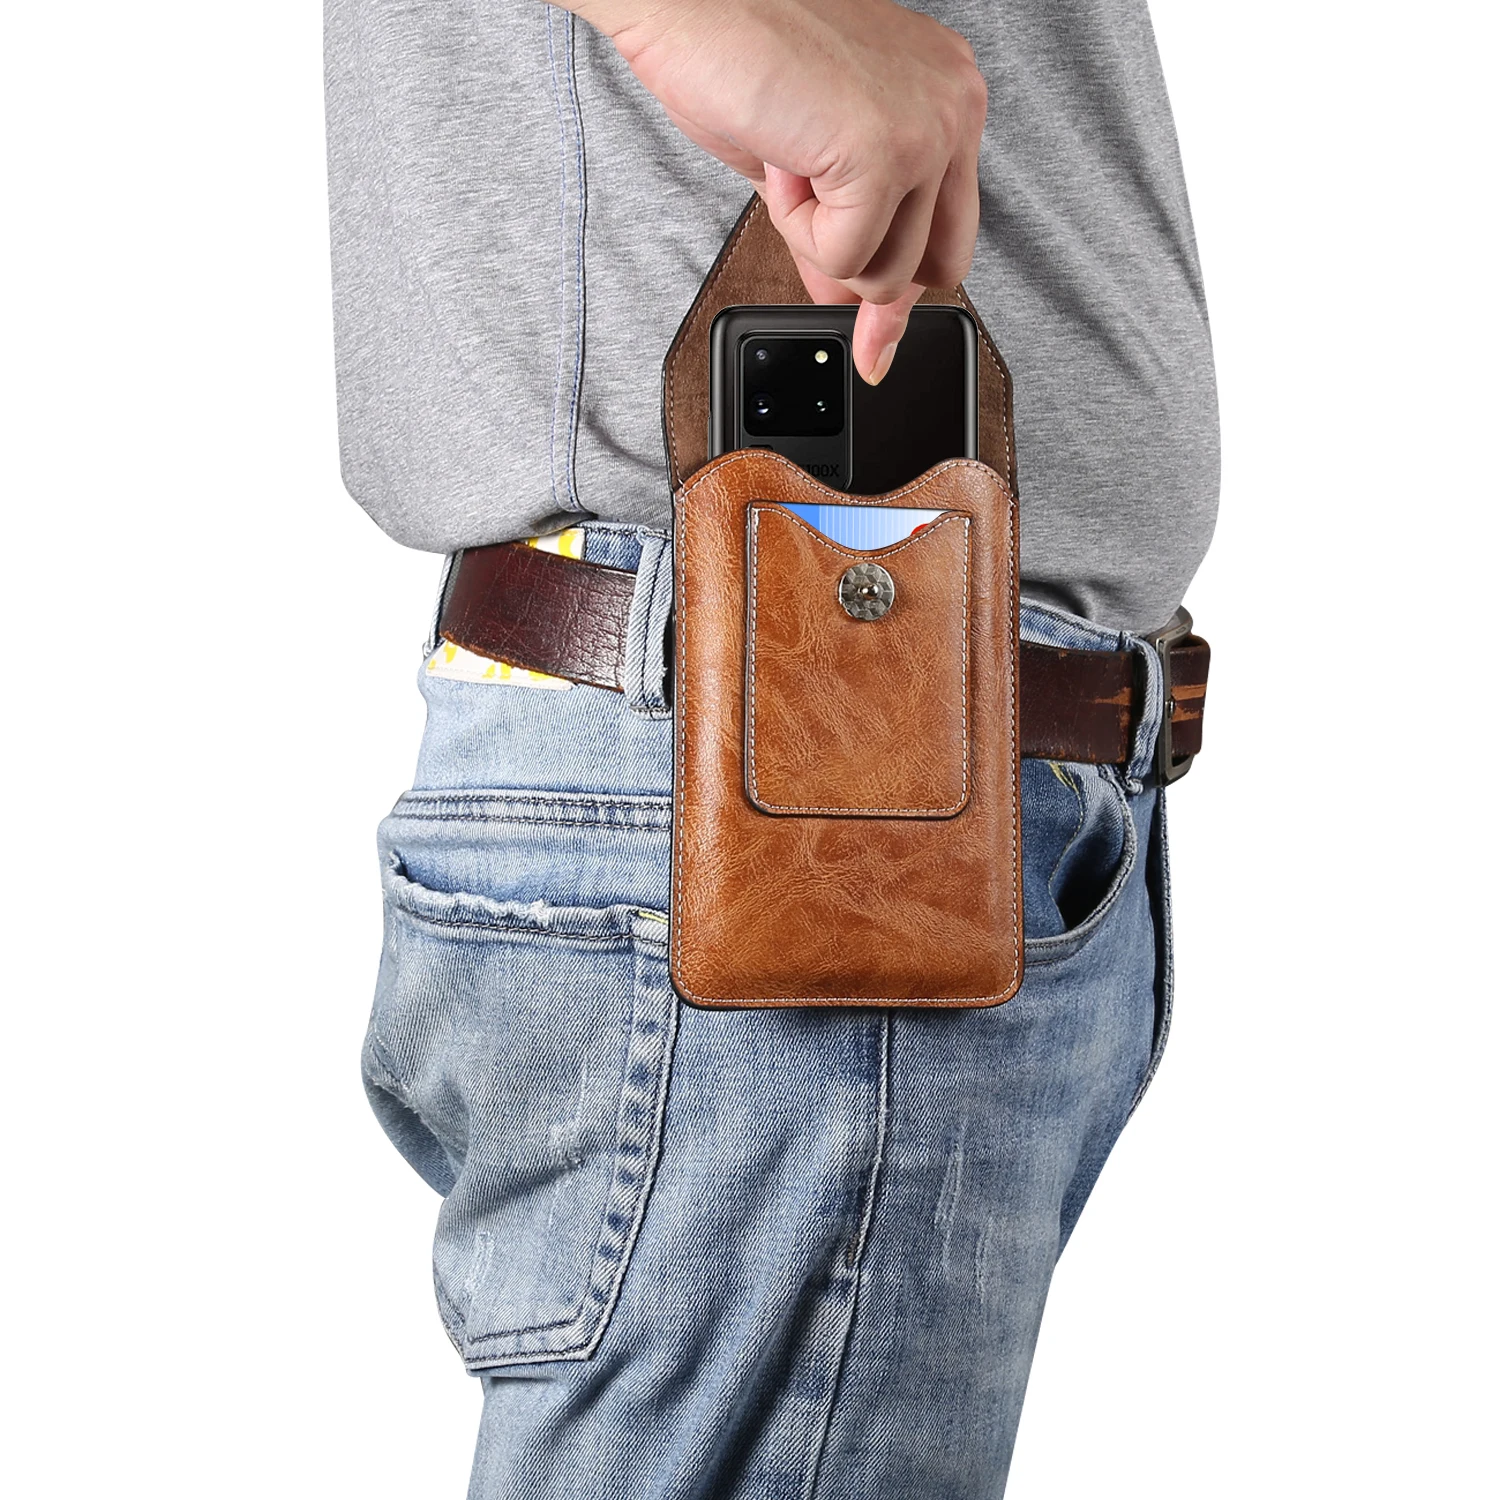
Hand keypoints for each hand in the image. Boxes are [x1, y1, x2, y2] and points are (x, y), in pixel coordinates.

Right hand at [560, 0, 986, 382]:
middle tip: (805, 200)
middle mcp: (954, 104)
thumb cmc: (734, 51)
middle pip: (929, 266)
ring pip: (884, 272)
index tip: (876, 347)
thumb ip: (844, 233)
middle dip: (862, 267)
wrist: (685, 2)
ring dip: (816, 235)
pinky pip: (844, 260)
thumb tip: (853, 308)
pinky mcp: (886, 154)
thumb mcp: (807, 163)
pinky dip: (795, 227)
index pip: (949, 230)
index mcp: (945, 92)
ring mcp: (928, 129)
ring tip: (790, 152)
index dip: (903, 293)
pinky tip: (784, 156)